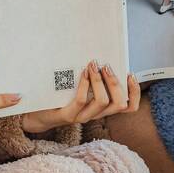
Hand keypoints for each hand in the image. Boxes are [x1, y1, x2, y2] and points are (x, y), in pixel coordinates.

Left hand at [21, 62, 140, 133]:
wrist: (39, 112)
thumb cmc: (62, 96)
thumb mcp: (82, 86)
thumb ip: (95, 78)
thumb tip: (103, 56)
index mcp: (103, 108)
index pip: (129, 107)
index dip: (135, 92)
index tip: (130, 74)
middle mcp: (96, 114)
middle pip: (119, 103)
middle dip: (116, 82)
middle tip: (107, 66)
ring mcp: (82, 116)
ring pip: (102, 102)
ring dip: (100, 81)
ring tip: (93, 65)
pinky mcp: (68, 115)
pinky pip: (81, 100)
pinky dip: (84, 84)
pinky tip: (83, 72)